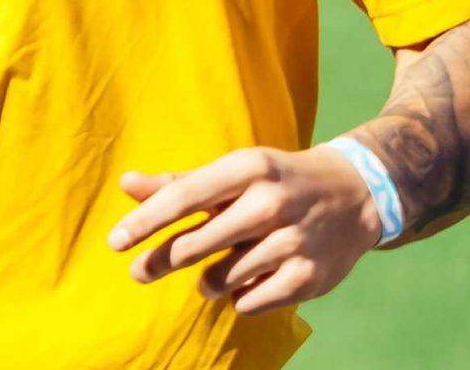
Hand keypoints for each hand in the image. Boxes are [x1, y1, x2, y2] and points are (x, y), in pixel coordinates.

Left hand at [106, 146, 383, 315]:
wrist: (355, 195)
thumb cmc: (277, 181)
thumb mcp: (235, 172)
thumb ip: (180, 183)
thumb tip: (125, 184)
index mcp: (249, 167)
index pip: (186, 196)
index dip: (146, 221)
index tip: (114, 242)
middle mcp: (271, 202)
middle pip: (196, 244)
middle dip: (162, 261)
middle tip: (139, 272)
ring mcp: (291, 241)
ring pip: (219, 280)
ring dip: (209, 279)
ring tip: (223, 264)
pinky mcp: (307, 277)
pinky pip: (247, 302)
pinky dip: (240, 296)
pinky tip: (251, 279)